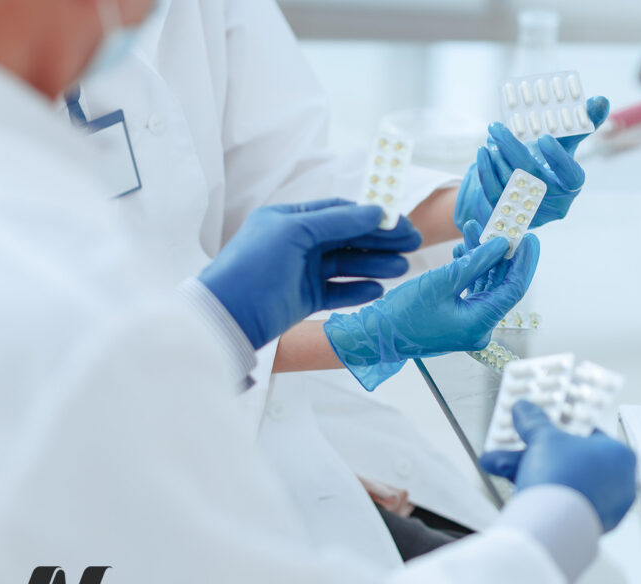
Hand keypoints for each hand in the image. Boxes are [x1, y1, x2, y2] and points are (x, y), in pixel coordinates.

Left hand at [198, 199, 420, 349]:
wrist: (226, 316)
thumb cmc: (255, 267)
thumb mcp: (294, 232)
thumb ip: (338, 221)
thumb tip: (377, 211)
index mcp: (290, 219)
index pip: (339, 212)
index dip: (371, 216)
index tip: (401, 223)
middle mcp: (297, 243)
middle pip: (348, 238)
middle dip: (381, 241)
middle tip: (413, 244)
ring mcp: (301, 272)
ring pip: (346, 264)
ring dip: (375, 265)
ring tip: (402, 268)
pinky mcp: (304, 299)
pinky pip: (338, 291)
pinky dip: (358, 290)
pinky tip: (378, 289)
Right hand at [323, 231, 538, 389]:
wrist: (375, 335)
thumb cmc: (402, 314)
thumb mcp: (441, 281)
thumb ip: (475, 262)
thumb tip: (501, 244)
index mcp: (480, 324)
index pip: (514, 289)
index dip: (523, 261)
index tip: (530, 237)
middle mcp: (479, 328)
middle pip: (501, 285)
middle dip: (501, 254)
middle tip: (505, 227)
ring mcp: (469, 324)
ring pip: (486, 284)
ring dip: (482, 258)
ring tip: (474, 230)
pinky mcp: (458, 319)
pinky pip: (473, 291)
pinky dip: (470, 270)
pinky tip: (463, 249)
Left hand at [455, 96, 609, 232]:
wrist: (525, 187)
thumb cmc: (548, 160)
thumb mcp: (565, 142)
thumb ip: (583, 122)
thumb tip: (601, 100)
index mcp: (572, 185)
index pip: (571, 176)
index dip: (559, 158)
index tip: (544, 137)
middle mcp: (555, 204)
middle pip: (534, 178)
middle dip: (512, 149)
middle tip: (497, 127)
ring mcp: (532, 214)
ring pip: (511, 185)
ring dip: (497, 158)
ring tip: (491, 138)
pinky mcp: (510, 217)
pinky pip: (495, 195)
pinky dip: (487, 172)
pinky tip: (484, 153)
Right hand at [479, 401, 637, 532]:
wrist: (553, 527)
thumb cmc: (563, 478)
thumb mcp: (544, 439)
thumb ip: (535, 422)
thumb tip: (525, 409)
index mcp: (620, 455)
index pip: (590, 434)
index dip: (561, 428)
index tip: (543, 427)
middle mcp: (619, 483)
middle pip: (570, 460)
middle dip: (533, 453)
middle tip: (515, 446)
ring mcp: (604, 508)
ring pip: (561, 482)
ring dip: (526, 471)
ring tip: (496, 464)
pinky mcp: (587, 527)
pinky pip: (560, 503)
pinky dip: (537, 493)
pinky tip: (511, 484)